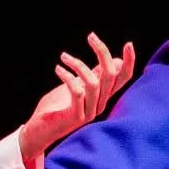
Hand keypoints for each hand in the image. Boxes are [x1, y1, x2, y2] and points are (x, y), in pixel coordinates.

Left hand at [18, 33, 135, 158]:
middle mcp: (100, 104)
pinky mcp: (76, 117)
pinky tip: (58, 69)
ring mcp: (89, 112)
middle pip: (111, 75)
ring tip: (64, 57)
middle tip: (91, 36)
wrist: (39, 132)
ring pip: (94, 82)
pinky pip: (77, 92)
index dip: (129, 62)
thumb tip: (112, 61)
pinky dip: (68, 76)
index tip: (128, 44)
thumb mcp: (77, 86)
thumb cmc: (57, 107)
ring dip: (78, 64)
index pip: (123, 78)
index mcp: (102, 96)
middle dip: (103, 52)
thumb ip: (94, 76)